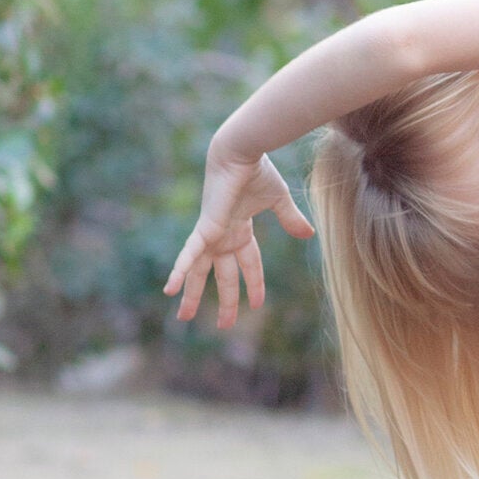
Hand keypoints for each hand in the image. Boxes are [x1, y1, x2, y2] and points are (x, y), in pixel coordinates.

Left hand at [164, 145, 316, 330]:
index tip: (257, 305)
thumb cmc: (258, 171)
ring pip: (199, 272)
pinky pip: (189, 255)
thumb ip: (289, 220)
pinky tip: (169, 290)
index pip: (249, 264)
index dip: (254, 284)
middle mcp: (223, 236)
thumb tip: (309, 235)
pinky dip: (179, 271)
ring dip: (192, 295)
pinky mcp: (204, 229)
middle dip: (223, 300)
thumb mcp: (278, 200)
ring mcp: (212, 234)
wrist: (243, 152)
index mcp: (240, 230)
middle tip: (222, 326)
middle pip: (223, 275)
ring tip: (183, 317)